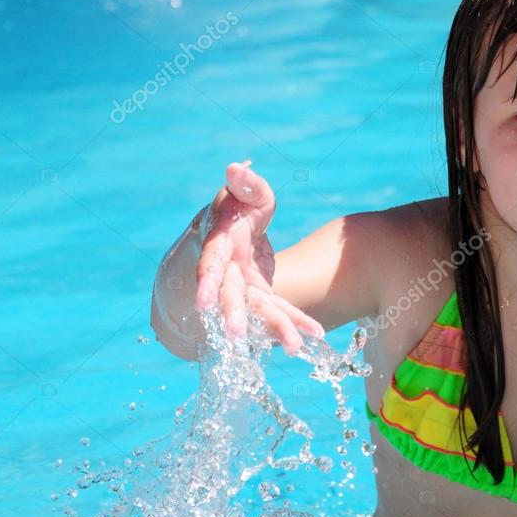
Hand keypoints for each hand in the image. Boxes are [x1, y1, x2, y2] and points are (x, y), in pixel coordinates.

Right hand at [195, 160, 324, 353]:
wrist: (242, 227)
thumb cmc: (242, 207)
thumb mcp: (249, 193)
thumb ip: (247, 185)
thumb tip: (235, 168)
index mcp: (220, 244)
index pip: (210, 264)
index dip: (205, 283)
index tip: (201, 304)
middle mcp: (229, 271)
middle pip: (230, 296)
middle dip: (234, 315)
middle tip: (236, 336)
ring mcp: (244, 287)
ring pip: (258, 310)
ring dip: (276, 327)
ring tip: (296, 347)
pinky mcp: (261, 296)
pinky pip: (279, 310)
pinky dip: (296, 321)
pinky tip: (315, 335)